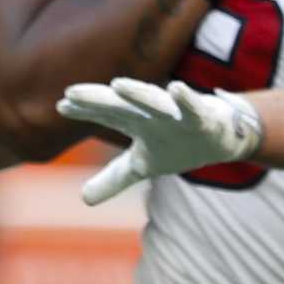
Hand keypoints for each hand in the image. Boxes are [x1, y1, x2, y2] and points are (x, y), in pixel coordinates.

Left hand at [56, 77, 263, 204]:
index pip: (105, 114)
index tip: (61, 106)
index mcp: (136, 122)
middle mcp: (152, 114)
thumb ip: (113, 179)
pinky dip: (187, 99)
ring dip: (138, 93)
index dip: (84, 109)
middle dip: (98, 99)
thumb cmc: (176, 143)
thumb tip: (83, 200)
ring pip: (156, 103)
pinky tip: (177, 88)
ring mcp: (177, 114)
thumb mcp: (142, 166)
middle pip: (121, 105)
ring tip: (118, 84)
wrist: (223, 137)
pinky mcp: (203, 117)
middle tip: (72, 92)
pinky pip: (194, 108)